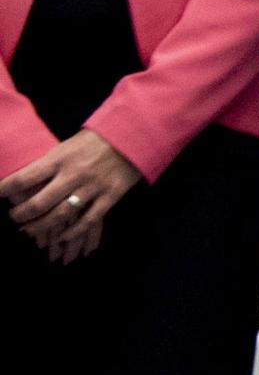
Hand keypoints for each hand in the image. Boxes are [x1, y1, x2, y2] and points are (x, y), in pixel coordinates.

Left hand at [1, 129, 143, 264]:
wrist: (131, 138)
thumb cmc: (94, 141)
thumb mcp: (66, 146)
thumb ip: (49, 164)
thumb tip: (27, 180)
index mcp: (58, 159)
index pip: (24, 178)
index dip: (5, 190)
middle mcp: (72, 175)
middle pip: (39, 202)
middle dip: (21, 215)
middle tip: (14, 219)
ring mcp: (91, 188)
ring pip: (61, 215)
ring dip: (42, 226)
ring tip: (30, 231)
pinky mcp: (109, 197)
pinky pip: (88, 220)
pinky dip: (73, 232)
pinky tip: (62, 237)